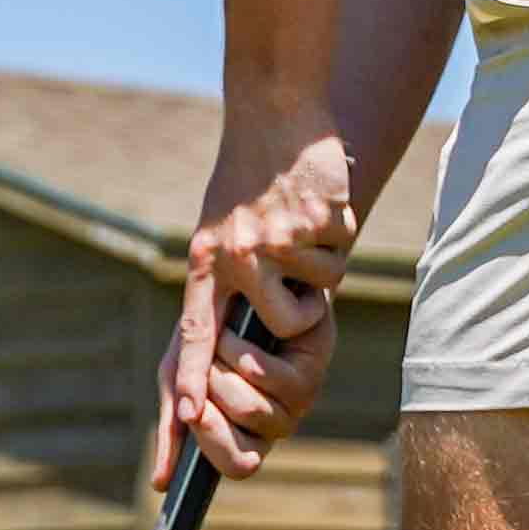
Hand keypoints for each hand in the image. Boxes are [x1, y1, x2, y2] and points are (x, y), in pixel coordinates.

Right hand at [150, 288, 338, 494]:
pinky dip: (241, 353)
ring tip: (217, 343)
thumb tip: (159, 485)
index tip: (195, 419)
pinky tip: (234, 333)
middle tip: (202, 378)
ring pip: (253, 412)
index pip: (237, 465)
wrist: (244, 276)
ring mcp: (298, 400)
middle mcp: (276, 422)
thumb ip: (173, 424)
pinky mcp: (313, 368)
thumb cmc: (210, 330)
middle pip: (247, 450)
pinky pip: (269, 378)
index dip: (214, 448)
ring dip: (221, 374)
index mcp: (245, 430)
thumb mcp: (180, 375)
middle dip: (211, 412)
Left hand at [160, 101, 354, 479]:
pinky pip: (341, 252)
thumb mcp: (220, 231)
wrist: (274, 112)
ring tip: (301, 225)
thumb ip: (227, 284)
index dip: (195, 378)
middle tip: (298, 279)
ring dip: (320, 265)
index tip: (187, 417)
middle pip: (282, 325)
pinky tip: (318, 203)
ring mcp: (277, 236)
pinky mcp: (315, 217)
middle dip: (300, 313)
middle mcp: (237, 254)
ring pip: (319, 290)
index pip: (196, 332)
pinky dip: (338, 232)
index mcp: (207, 262)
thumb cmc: (248, 179)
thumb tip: (240, 351)